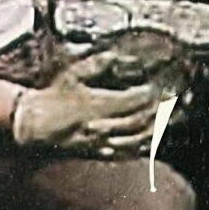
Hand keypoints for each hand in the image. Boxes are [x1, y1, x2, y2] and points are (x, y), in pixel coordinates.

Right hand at [12, 71, 162, 158]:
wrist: (35, 126)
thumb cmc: (54, 97)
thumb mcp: (73, 74)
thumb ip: (98, 64)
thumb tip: (120, 56)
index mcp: (94, 105)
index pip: (130, 101)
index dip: (148, 94)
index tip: (160, 86)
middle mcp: (100, 126)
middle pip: (138, 121)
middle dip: (159, 111)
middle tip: (173, 100)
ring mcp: (100, 143)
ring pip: (136, 140)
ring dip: (157, 129)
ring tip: (171, 117)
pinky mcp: (99, 153)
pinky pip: (128, 153)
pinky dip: (145, 145)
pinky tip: (155, 137)